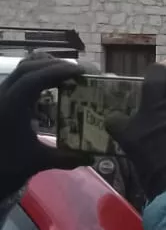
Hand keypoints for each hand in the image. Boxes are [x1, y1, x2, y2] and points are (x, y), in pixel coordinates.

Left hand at [0, 55, 85, 199]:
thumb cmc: (10, 164)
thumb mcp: (39, 161)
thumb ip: (66, 158)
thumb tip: (93, 156)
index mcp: (9, 109)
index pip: (31, 80)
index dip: (56, 71)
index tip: (80, 72)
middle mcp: (2, 96)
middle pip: (27, 67)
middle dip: (55, 65)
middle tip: (80, 71)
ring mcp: (1, 94)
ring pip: (22, 68)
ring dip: (47, 65)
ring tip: (70, 72)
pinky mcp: (4, 96)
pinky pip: (20, 75)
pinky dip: (39, 72)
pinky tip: (54, 80)